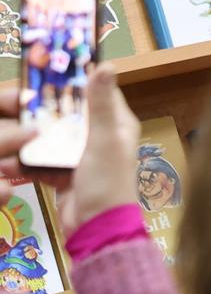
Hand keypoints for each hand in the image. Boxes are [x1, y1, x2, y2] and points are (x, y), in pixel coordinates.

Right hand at [2, 65, 142, 236]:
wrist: (96, 228)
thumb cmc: (107, 181)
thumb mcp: (104, 139)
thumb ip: (101, 105)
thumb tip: (106, 65)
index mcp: (118, 124)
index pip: (97, 94)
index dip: (76, 81)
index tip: (49, 71)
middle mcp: (102, 138)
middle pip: (70, 116)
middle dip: (45, 111)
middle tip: (19, 103)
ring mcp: (82, 158)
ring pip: (52, 139)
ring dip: (31, 139)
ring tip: (10, 133)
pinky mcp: (65, 176)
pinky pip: (43, 163)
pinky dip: (28, 163)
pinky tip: (9, 162)